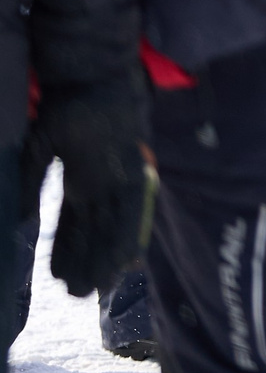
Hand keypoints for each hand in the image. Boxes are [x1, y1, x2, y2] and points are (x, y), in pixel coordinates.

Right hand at [24, 66, 150, 295]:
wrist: (91, 78)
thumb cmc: (64, 109)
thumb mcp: (39, 149)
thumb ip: (30, 182)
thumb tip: (22, 217)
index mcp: (81, 181)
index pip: (73, 226)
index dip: (68, 251)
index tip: (59, 278)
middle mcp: (102, 185)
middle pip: (95, 232)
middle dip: (87, 262)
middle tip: (81, 294)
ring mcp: (119, 178)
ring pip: (114, 226)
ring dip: (107, 256)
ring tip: (98, 286)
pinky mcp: (136, 168)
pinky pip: (135, 206)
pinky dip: (130, 231)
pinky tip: (127, 255)